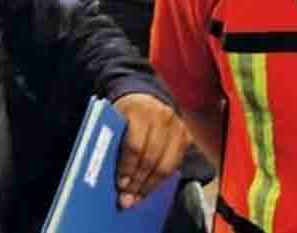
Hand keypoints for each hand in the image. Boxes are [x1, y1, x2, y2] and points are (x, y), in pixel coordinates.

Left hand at [113, 93, 189, 208]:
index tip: (120, 185)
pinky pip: (176, 163)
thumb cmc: (126, 113)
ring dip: (151, 184)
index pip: (135, 145)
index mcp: (140, 110)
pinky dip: (162, 178)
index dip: (128, 168)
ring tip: (138, 197)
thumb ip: (114, 142)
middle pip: (152, 157)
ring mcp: (177, 125)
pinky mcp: (186, 135)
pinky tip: (150, 186)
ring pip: (167, 164)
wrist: (145, 97)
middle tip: (128, 199)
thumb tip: (110, 175)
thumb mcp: (114, 120)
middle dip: (139, 182)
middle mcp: (162, 116)